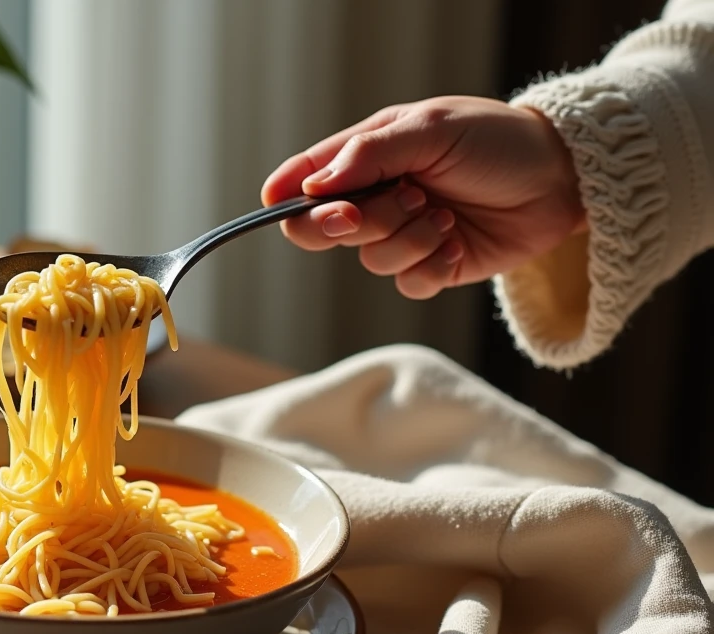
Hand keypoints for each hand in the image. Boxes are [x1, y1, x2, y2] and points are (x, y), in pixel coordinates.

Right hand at [262, 96, 583, 298]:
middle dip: (356, 224)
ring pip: (371, 260)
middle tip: (402, 202)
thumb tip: (313, 186)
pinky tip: (460, 241)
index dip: (288, 199)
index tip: (301, 205)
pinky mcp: (432, 267)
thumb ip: (369, 154)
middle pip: (322, 231)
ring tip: (448, 216)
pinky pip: (408, 284)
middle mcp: (376, 198)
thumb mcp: (432, 129)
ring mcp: (402, 235)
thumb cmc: (498, 140)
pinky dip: (434, 265)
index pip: (303, 183)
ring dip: (411, 239)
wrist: (564, 179)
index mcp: (365, 156)